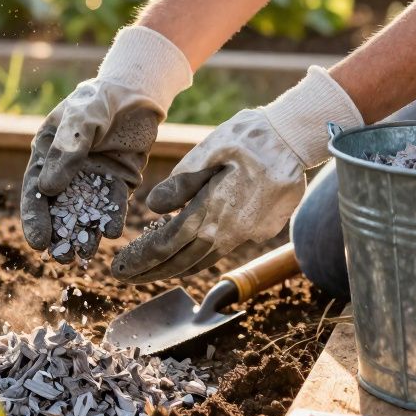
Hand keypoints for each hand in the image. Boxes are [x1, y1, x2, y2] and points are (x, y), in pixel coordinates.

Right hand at [22, 27, 191, 262]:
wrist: (137, 92)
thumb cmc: (100, 99)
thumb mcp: (82, 118)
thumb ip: (67, 149)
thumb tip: (49, 188)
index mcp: (46, 156)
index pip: (36, 192)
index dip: (35, 218)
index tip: (39, 242)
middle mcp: (66, 172)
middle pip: (59, 209)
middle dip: (59, 235)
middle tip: (62, 258)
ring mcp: (92, 179)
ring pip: (85, 212)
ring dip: (84, 234)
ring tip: (85, 253)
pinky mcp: (118, 182)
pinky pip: (113, 206)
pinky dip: (111, 219)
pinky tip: (111, 232)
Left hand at [112, 67, 361, 281]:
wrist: (297, 140)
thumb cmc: (250, 137)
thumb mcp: (209, 149)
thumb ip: (181, 181)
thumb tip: (153, 207)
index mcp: (210, 211)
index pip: (165, 246)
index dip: (139, 260)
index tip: (118, 270)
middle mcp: (228, 232)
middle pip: (181, 262)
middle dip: (151, 272)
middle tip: (126, 278)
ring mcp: (247, 235)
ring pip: (204, 260)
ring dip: (175, 268)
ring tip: (152, 270)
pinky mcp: (261, 231)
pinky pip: (223, 249)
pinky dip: (200, 255)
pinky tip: (189, 250)